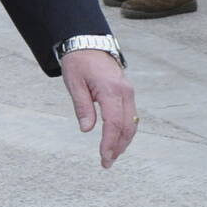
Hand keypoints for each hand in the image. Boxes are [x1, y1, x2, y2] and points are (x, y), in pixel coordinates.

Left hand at [61, 49, 137, 168]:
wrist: (88, 44)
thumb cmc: (78, 62)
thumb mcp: (74, 83)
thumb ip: (82, 107)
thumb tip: (86, 129)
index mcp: (111, 90)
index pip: (114, 123)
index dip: (110, 143)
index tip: (104, 157)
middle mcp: (125, 92)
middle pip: (127, 126)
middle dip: (118, 147)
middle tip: (106, 163)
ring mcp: (129, 92)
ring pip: (132, 123)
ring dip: (124, 141)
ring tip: (112, 156)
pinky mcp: (127, 93)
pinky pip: (131, 116)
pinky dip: (125, 130)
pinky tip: (117, 140)